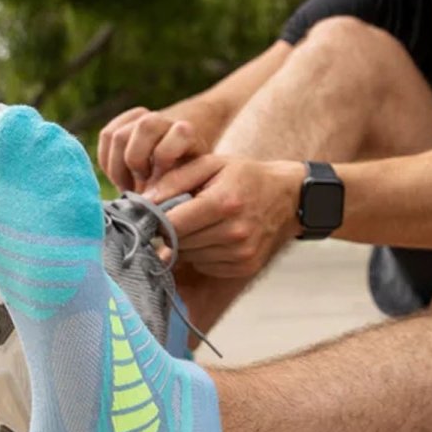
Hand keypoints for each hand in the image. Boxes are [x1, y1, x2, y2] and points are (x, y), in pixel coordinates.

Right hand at [97, 107, 206, 192]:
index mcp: (187, 132)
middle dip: (137, 161)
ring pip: (118, 134)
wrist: (186, 144)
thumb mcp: (191, 180)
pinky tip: (118, 176)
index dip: (165, 157)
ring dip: (118, 165)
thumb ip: (176, 189)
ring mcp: (143, 117)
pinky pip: (106, 136)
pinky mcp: (123, 122)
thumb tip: (153, 213)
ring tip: (129, 185)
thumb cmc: (187, 175)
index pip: (180, 131)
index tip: (161, 180)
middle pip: (145, 126)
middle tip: (140, 185)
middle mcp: (165, 119)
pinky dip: (107, 160)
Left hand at [155, 156, 300, 278]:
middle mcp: (234, 232)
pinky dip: (202, 253)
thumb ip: (175, 179)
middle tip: (174, 215)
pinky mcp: (244, 267)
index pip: (173, 223)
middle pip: (179, 242)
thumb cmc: (245, 176)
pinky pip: (205, 265)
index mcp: (224, 202)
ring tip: (198, 223)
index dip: (155, 220)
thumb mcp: (211, 163)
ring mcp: (241, 253)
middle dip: (169, 230)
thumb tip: (144, 201)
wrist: (287, 196)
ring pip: (189, 256)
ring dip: (185, 243)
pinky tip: (212, 235)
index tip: (149, 214)